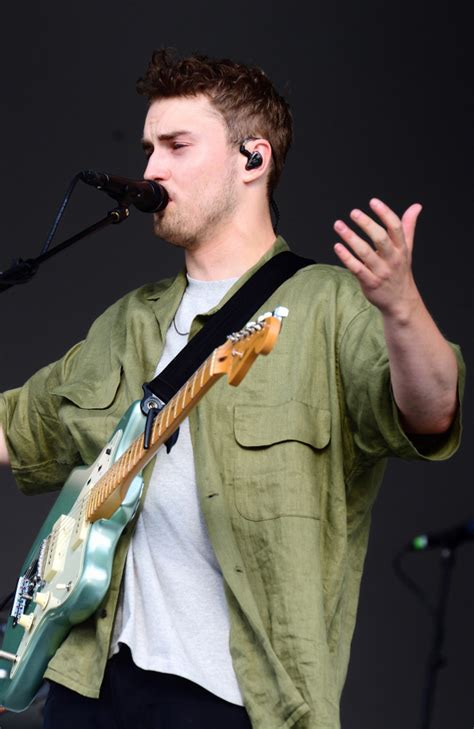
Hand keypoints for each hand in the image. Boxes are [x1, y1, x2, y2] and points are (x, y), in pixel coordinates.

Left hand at [333, 198, 422, 318]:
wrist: (400, 301)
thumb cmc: (400, 271)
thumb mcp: (407, 249)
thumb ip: (408, 227)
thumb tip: (416, 206)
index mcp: (402, 248)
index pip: (395, 227)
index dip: (385, 213)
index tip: (373, 201)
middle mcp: (393, 259)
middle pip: (380, 238)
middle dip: (366, 223)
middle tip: (353, 212)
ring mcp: (381, 272)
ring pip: (365, 253)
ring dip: (351, 238)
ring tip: (339, 225)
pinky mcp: (370, 283)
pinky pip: (357, 269)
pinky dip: (346, 257)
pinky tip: (337, 246)